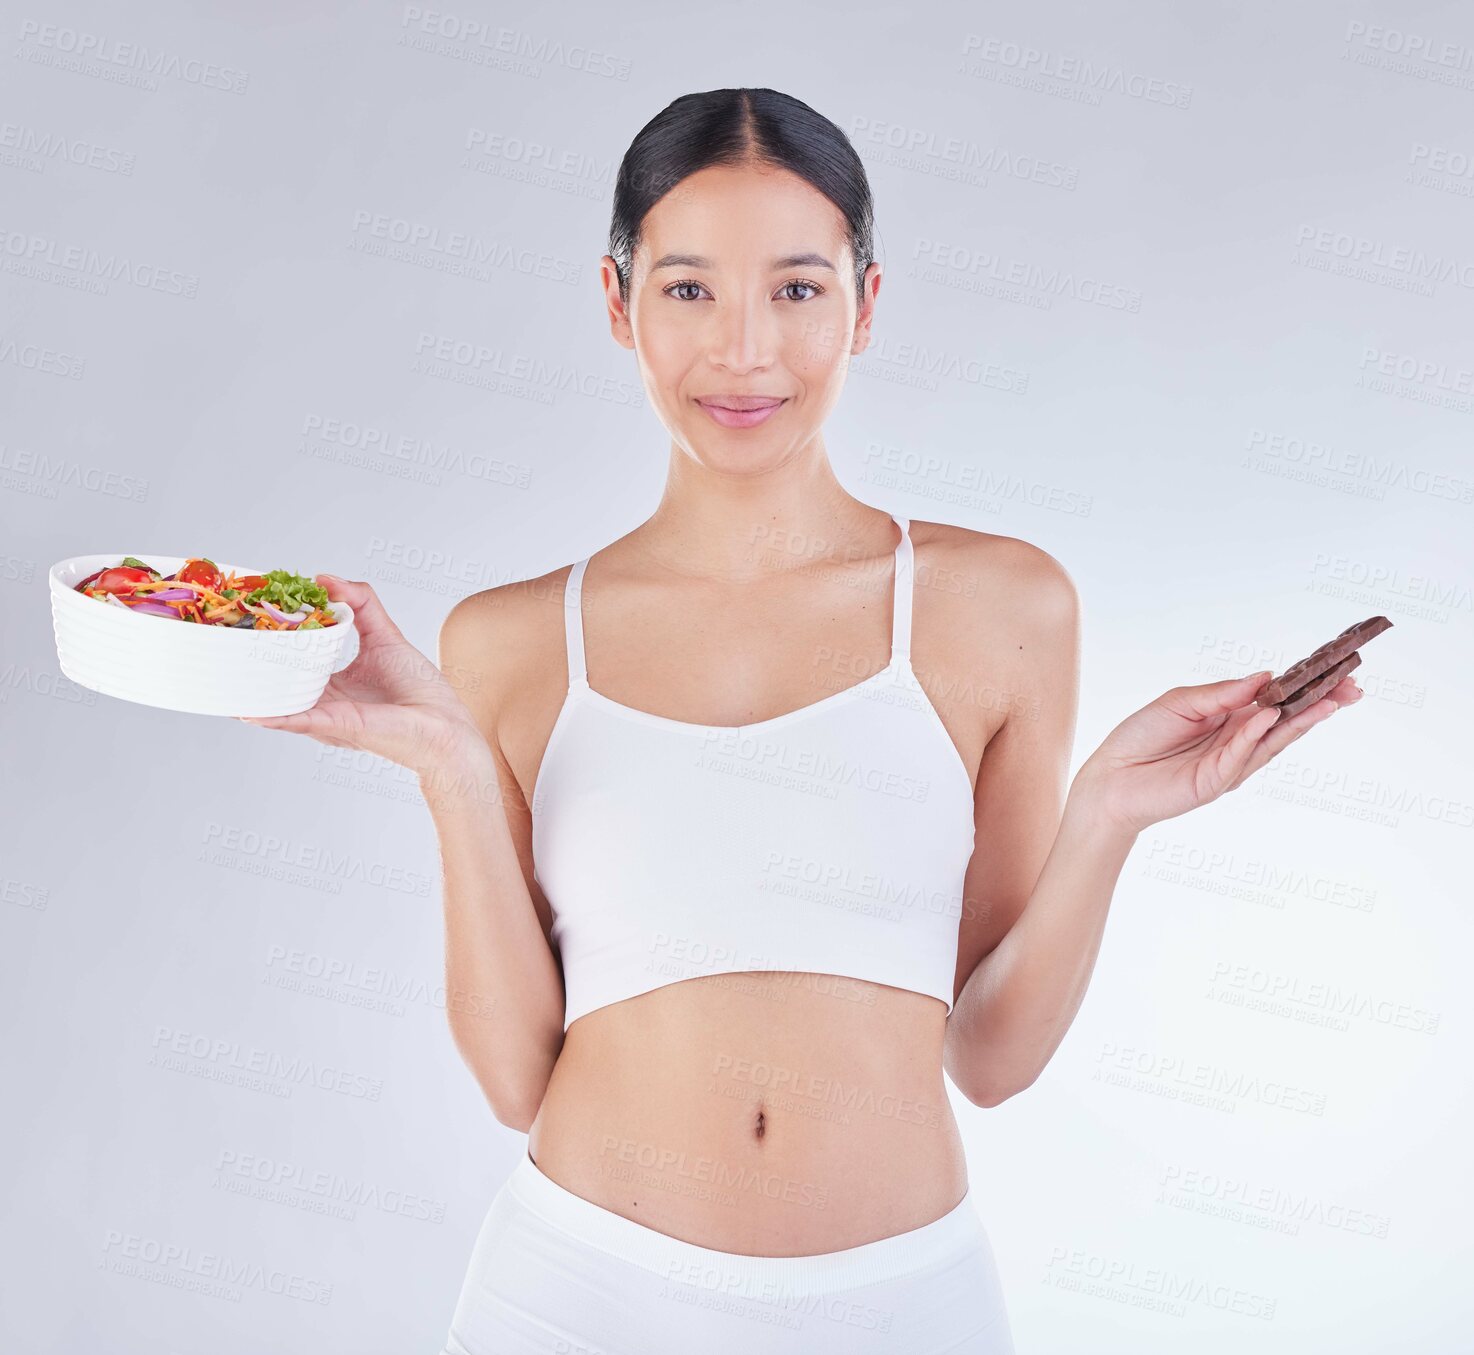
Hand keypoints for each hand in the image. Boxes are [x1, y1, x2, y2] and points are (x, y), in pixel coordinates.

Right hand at [236, 575, 481, 777]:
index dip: (269, 637)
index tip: (246, 614)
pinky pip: (299, 721)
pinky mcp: (338, 725)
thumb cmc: (419, 690)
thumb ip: (360, 602)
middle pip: (276, 679)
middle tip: (219, 635)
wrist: (443, 727)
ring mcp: (325, 716)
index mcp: (328, 682)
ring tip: (218, 668)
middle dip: (247, 661)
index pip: (289, 658)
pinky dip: (273, 716)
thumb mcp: (384, 634)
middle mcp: (320, 701)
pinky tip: (247, 709)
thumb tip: (324, 578)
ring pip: (277, 702)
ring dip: (249, 688)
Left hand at [1074, 669, 1363, 834]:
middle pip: (1288, 721)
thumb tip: (1264, 677)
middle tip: (1354, 688)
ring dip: (1303, 721)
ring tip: (1331, 701)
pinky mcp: (1216, 781)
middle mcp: (1238, 741)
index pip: (1276, 700)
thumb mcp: (1180, 702)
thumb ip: (1221, 693)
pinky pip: (1240, 755)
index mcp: (1232, 717)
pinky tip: (1270, 717)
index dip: (1305, 686)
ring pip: (1274, 740)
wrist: (1110, 776)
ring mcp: (1231, 763)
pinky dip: (1255, 735)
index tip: (1337, 670)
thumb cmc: (1142, 736)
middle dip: (1321, 704)